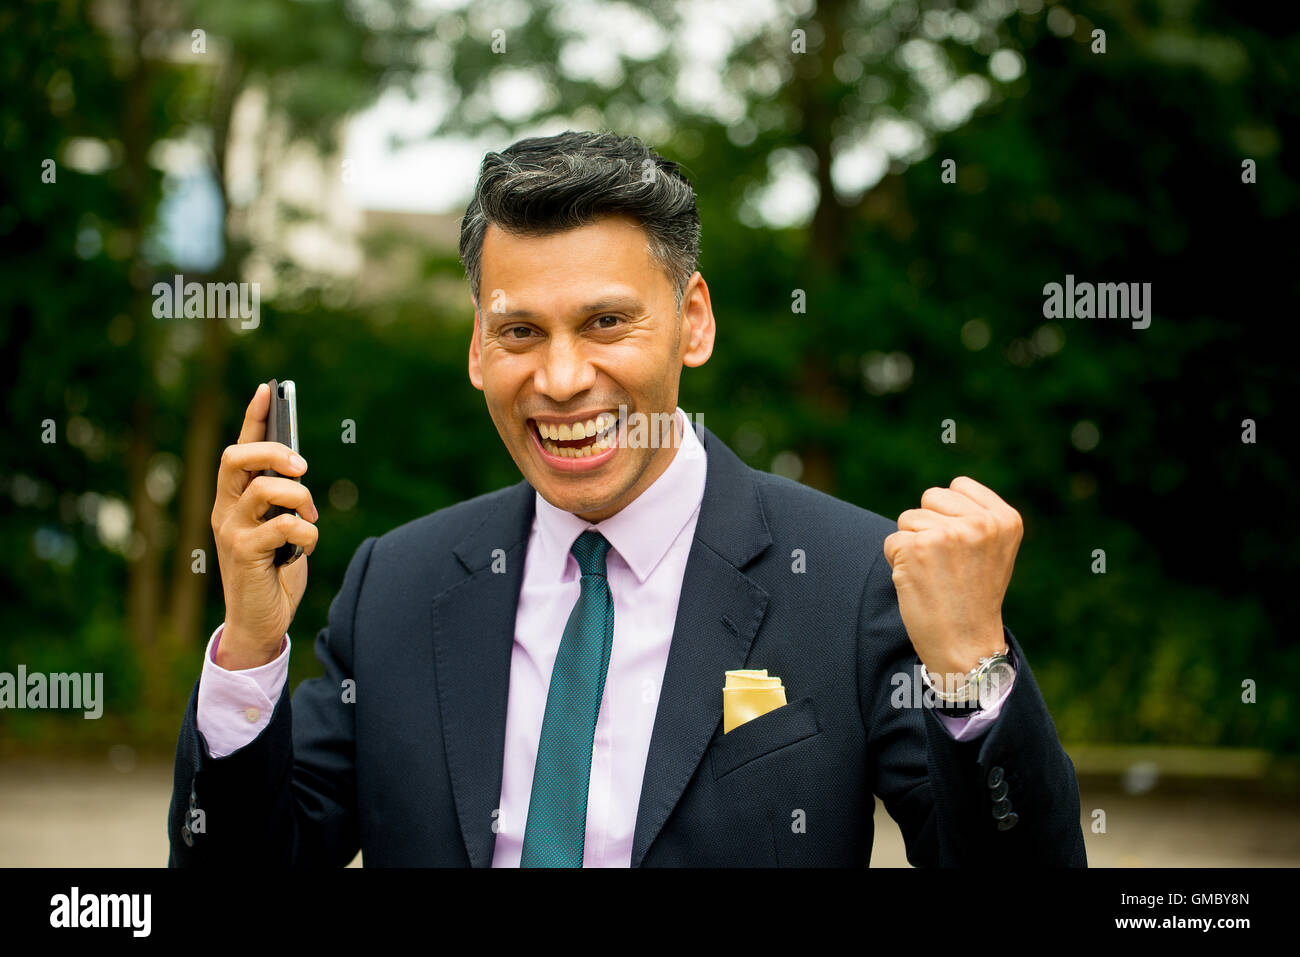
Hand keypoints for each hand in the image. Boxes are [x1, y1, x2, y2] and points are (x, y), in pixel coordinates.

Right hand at [210, 384, 319, 669]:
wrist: (260, 621)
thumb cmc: (274, 572)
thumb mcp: (281, 529)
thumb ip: (284, 501)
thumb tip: (299, 471)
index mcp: (234, 498)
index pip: (240, 448)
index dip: (254, 417)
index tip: (270, 388)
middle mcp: (224, 508)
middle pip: (237, 457)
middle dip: (274, 452)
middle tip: (303, 466)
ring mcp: (230, 529)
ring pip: (262, 488)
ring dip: (299, 497)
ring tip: (310, 517)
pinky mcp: (244, 552)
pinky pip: (282, 525)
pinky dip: (306, 531)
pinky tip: (307, 546)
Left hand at [882, 476, 1022, 690]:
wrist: (965, 645)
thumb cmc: (974, 597)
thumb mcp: (993, 550)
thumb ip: (975, 517)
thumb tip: (943, 492)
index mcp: (1005, 519)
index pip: (958, 486)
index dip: (949, 514)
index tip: (962, 547)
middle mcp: (980, 523)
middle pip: (930, 497)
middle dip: (928, 525)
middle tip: (945, 563)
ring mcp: (948, 534)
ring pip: (908, 519)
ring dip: (912, 545)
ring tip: (934, 575)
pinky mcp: (917, 548)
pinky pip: (892, 541)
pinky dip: (897, 562)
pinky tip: (919, 584)